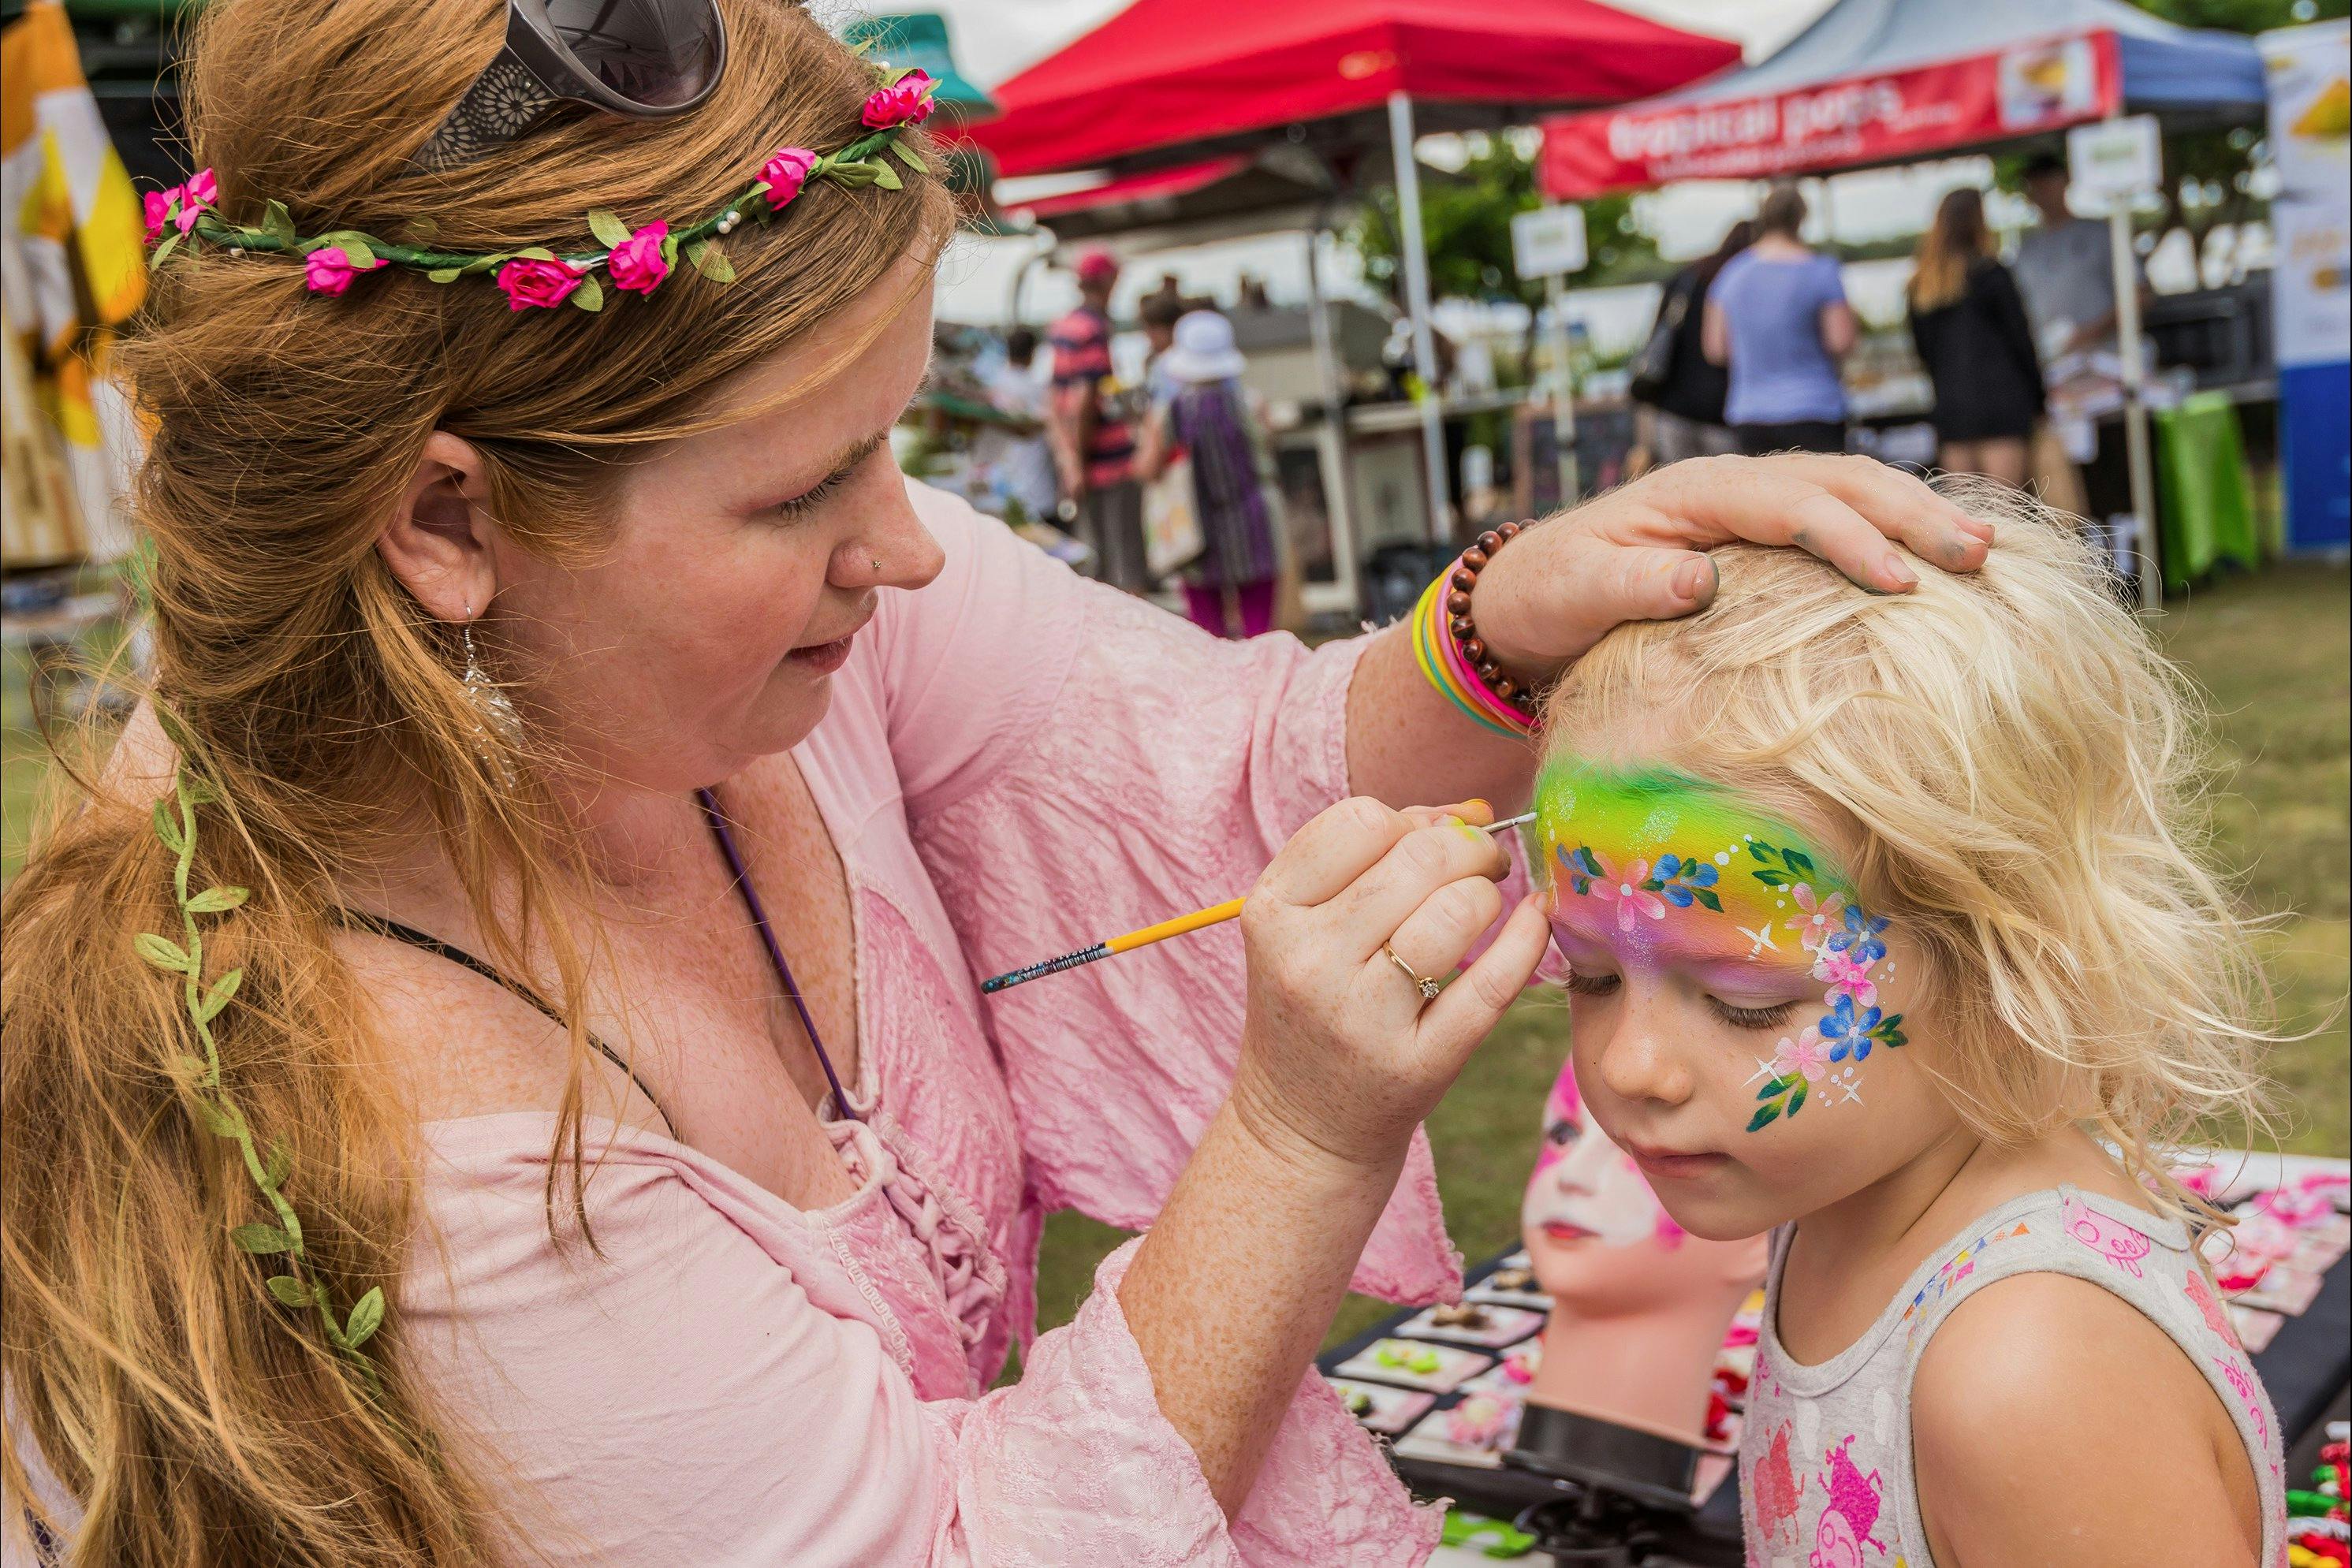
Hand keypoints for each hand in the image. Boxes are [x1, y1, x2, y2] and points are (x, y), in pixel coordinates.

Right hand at [1230, 797, 1552, 1172]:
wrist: (1301, 1128)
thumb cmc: (1315, 1006)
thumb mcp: (1309, 927)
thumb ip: (1375, 858)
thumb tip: (1471, 813)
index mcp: (1272, 914)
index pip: (1359, 823)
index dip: (1414, 821)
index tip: (1434, 841)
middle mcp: (1308, 962)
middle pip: (1418, 859)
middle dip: (1469, 850)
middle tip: (1484, 864)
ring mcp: (1360, 1018)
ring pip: (1455, 912)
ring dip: (1490, 895)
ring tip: (1487, 906)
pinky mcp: (1416, 1064)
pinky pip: (1492, 984)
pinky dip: (1527, 941)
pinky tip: (1535, 923)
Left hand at [1468, 453, 1994, 678]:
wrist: (1525, 592)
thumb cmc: (1549, 594)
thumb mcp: (1576, 594)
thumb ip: (1631, 585)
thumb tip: (1697, 581)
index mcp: (1693, 491)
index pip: (1790, 505)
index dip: (1850, 539)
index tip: (1901, 583)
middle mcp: (1732, 484)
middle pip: (1839, 481)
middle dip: (1912, 514)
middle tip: (1978, 555)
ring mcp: (1751, 501)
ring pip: (1851, 490)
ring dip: (1917, 516)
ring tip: (1985, 551)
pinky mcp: (1761, 531)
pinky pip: (1840, 516)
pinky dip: (1893, 531)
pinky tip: (1942, 559)